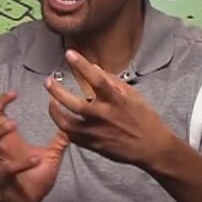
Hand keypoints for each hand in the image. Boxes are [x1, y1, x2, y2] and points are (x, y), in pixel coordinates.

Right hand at [0, 91, 68, 201]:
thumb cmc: (33, 180)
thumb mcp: (50, 157)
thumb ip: (58, 141)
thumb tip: (71, 124)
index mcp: (7, 142)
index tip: (13, 93)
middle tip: (2, 103)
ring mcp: (0, 164)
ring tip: (14, 123)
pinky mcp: (6, 180)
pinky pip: (8, 169)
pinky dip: (22, 163)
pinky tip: (36, 159)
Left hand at [45, 50, 175, 167]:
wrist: (152, 147)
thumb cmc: (145, 118)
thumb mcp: (133, 96)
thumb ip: (112, 81)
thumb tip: (94, 68)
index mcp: (116, 100)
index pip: (96, 79)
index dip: (82, 65)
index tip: (69, 54)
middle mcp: (104, 116)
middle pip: (73, 103)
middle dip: (57, 91)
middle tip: (48, 81)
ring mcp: (97, 132)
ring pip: (67, 123)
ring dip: (55, 111)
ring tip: (51, 102)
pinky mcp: (94, 145)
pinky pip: (72, 136)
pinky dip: (64, 126)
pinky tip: (62, 118)